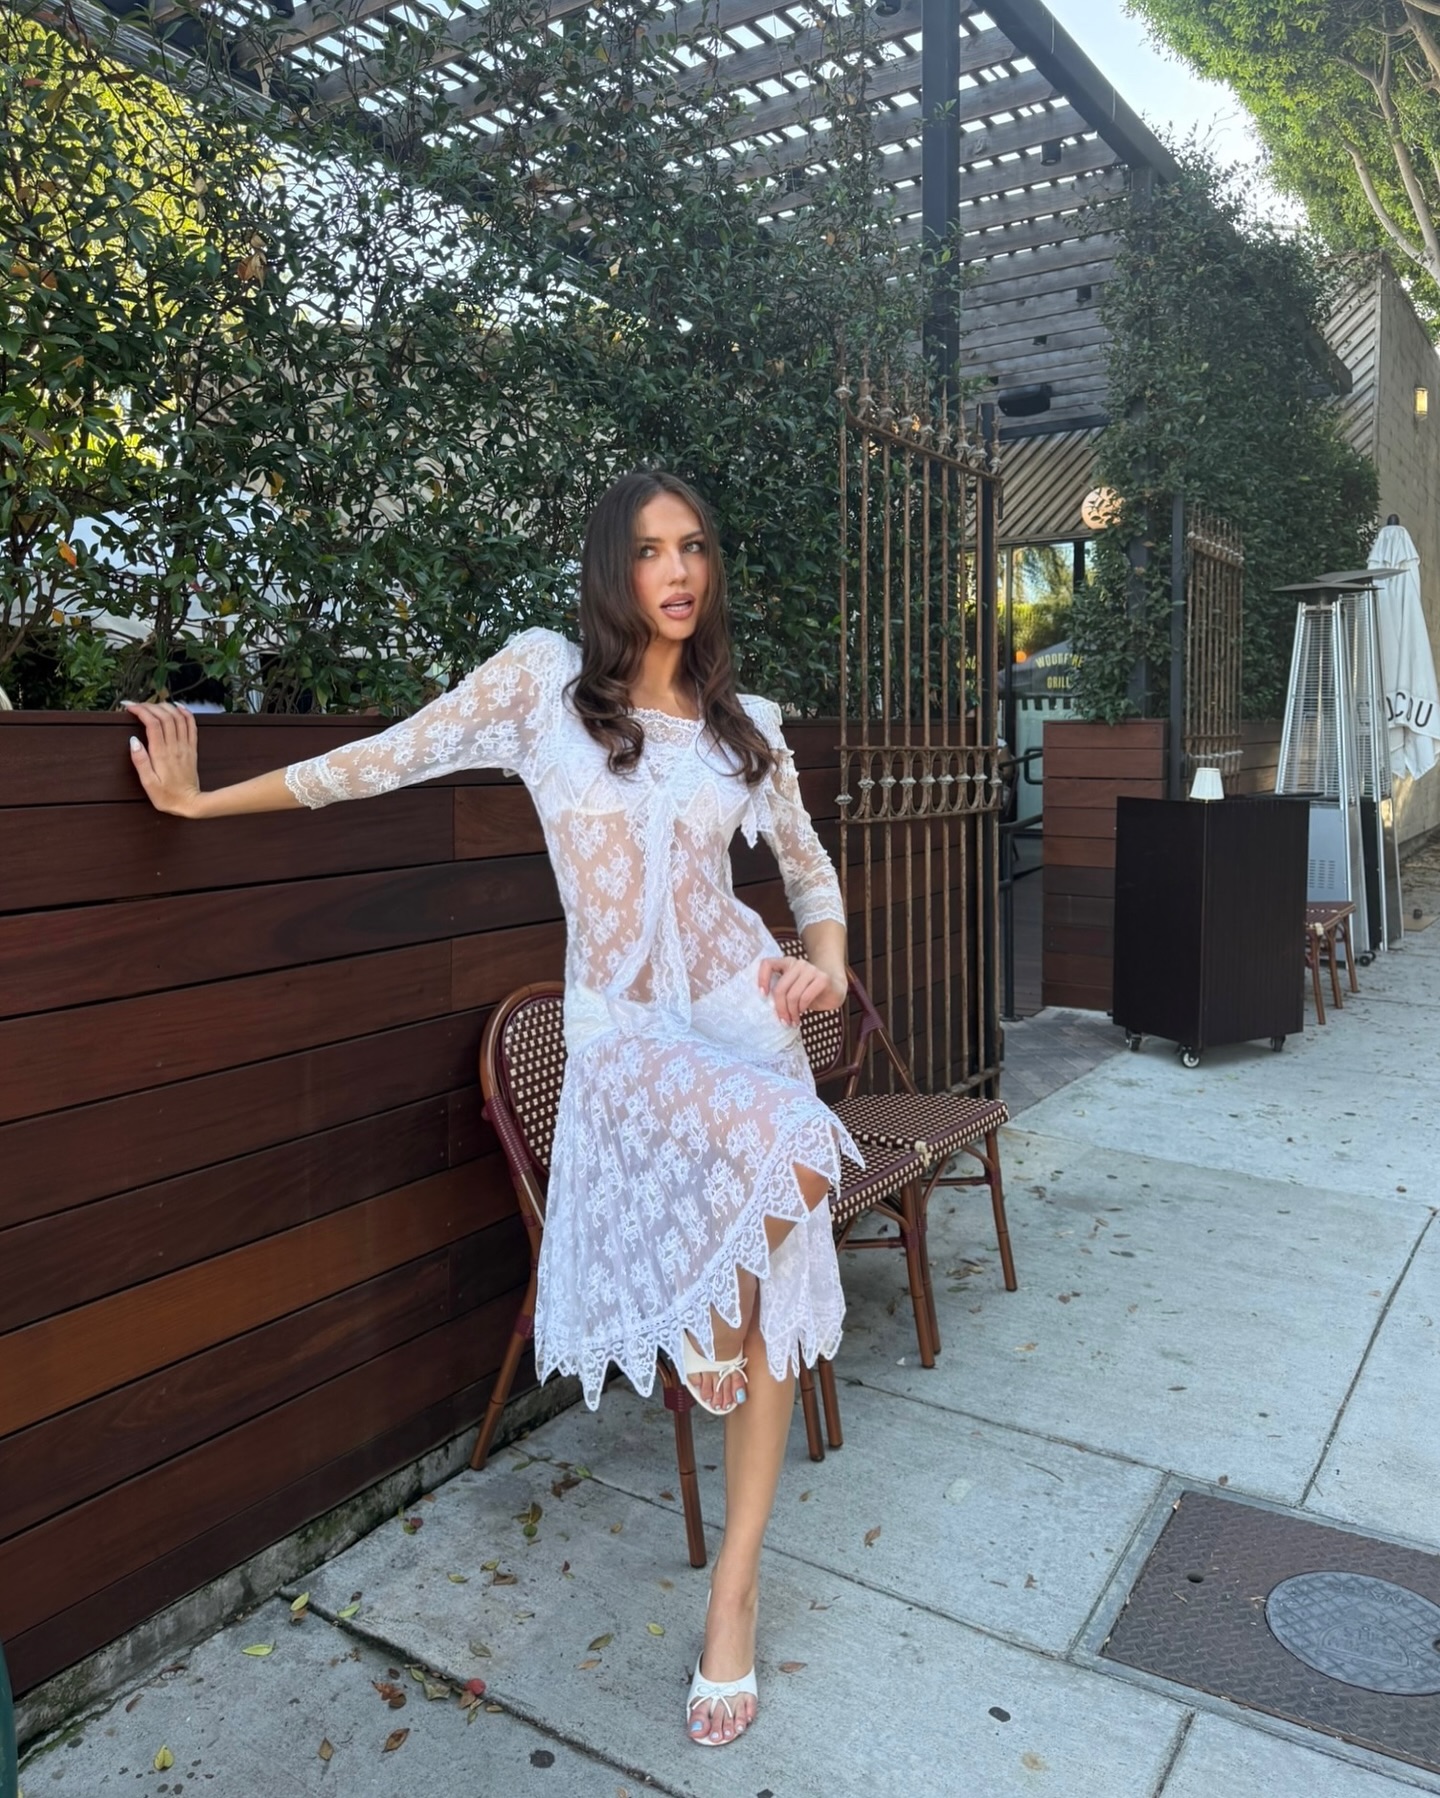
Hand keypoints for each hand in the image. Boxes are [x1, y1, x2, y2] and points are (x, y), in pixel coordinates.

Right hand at [122, 700, 202, 816]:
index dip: (141, 711)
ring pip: (178, 718)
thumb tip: (133, 741)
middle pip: (165, 716)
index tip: (129, 707)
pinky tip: (178, 707)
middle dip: (150, 706)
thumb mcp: (148, 783)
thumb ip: (140, 761)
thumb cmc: (167, 796)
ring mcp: (185, 746)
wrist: (191, 803)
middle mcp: (175, 746)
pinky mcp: (192, 749)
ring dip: (166, 707)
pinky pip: (191, 726)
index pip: (152, 723)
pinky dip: (185, 713)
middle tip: (137, 705)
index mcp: (161, 753)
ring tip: (153, 704)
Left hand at [756, 955, 845, 1025]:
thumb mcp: (792, 989)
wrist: (835, 989)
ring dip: (791, 1012)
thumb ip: (781, 991)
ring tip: (792, 1021)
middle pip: (780, 987)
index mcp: (786, 963)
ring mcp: (811, 969)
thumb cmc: (810, 991)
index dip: (762, 979)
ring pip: (792, 995)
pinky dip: (801, 1009)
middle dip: (780, 1008)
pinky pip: (805, 997)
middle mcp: (797, 963)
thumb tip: (766, 1007)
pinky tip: (801, 1014)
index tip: (762, 995)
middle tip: (783, 1020)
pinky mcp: (822, 978)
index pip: (768, 964)